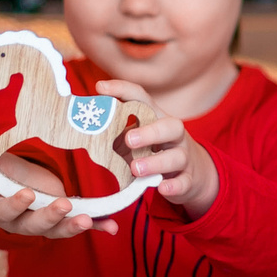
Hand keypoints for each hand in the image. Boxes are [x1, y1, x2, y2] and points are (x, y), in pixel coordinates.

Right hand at [0, 149, 116, 239]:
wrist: (11, 183)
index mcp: (0, 208)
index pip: (6, 211)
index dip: (16, 205)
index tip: (27, 194)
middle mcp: (22, 221)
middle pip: (34, 226)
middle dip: (49, 217)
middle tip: (64, 205)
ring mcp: (44, 223)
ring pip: (58, 230)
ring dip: (73, 227)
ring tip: (88, 220)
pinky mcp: (63, 220)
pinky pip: (81, 225)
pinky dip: (97, 226)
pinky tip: (111, 227)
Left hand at [99, 81, 221, 217]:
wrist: (191, 175)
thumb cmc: (154, 153)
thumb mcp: (136, 141)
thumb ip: (116, 135)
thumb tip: (85, 129)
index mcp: (158, 119)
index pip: (142, 99)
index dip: (122, 90)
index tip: (100, 88)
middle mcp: (174, 136)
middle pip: (171, 126)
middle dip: (150, 132)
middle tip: (129, 139)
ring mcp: (183, 157)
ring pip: (176, 157)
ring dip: (155, 162)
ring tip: (135, 168)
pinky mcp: (187, 180)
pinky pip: (183, 182)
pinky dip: (173, 186)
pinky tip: (161, 187)